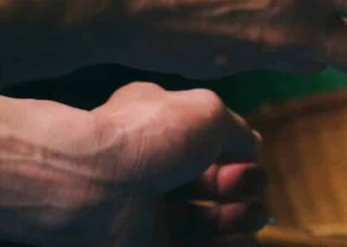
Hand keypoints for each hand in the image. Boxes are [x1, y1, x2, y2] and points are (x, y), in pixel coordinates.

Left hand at [0, 83, 264, 245]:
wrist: (88, 187)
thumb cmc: (147, 138)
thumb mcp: (208, 113)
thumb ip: (237, 130)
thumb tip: (252, 147)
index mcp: (153, 122)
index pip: (201, 136)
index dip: (232, 147)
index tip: (249, 154)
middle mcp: (147, 166)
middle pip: (204, 180)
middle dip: (238, 182)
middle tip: (256, 186)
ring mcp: (143, 209)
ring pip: (199, 219)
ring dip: (235, 218)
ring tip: (258, 216)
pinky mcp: (141, 243)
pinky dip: (223, 245)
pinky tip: (247, 240)